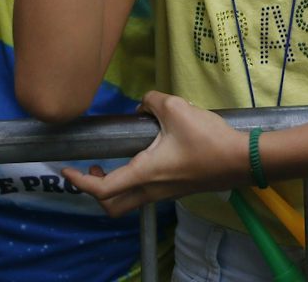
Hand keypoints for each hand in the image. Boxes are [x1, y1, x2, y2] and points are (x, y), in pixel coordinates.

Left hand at [64, 91, 247, 215]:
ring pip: (128, 201)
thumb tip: (141, 106)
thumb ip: (151, 102)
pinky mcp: (176, 190)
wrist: (241, 159)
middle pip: (112, 206)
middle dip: (94, 191)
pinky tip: (142, 156)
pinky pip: (144, 193)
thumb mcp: (175, 108)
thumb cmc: (208, 139)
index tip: (66, 170)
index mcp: (145, 173)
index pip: (102, 189)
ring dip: (113, 186)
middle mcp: (151, 189)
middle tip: (92, 167)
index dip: (79, 181)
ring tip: (112, 161)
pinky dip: (131, 182)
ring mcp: (164, 194)